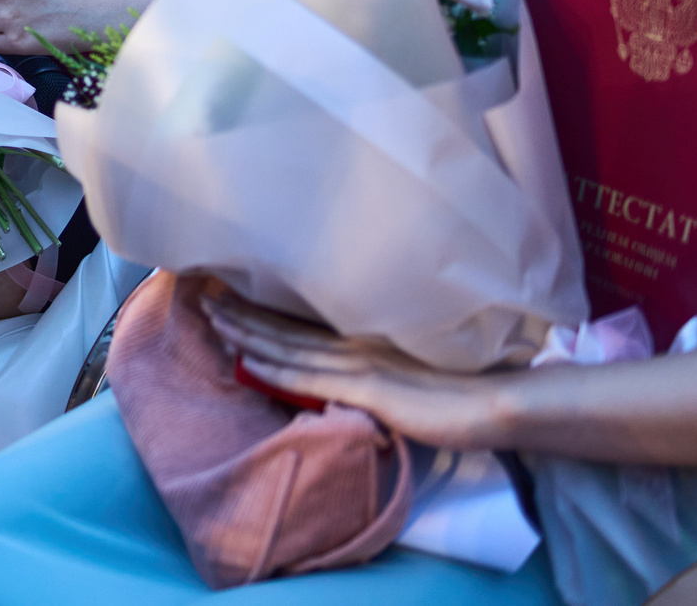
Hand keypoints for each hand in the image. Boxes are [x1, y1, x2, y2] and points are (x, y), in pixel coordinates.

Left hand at [201, 289, 512, 451]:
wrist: (497, 403)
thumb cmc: (461, 391)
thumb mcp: (408, 372)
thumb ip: (376, 369)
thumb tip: (349, 375)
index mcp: (363, 341)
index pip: (300, 324)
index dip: (261, 310)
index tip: (225, 293)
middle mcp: (354, 345)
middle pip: (285, 328)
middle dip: (240, 313)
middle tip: (199, 293)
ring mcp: (358, 365)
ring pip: (288, 347)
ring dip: (245, 333)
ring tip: (210, 317)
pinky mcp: (367, 389)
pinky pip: (309, 378)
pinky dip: (273, 367)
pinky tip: (244, 357)